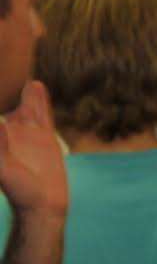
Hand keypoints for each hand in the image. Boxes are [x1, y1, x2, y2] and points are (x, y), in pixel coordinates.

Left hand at [0, 81, 68, 217]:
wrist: (44, 204)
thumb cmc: (19, 191)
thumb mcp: (5, 169)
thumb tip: (1, 121)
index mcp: (0, 134)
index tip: (0, 78)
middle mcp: (8, 129)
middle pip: (4, 102)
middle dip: (3, 86)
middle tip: (4, 59)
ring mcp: (26, 131)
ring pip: (23, 103)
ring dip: (22, 90)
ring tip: (21, 69)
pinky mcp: (44, 136)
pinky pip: (42, 112)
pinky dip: (39, 99)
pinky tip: (37, 86)